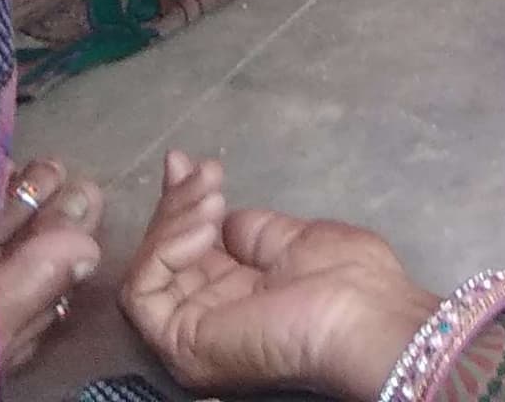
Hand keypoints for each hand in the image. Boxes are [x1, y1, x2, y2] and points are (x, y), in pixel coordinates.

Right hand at [119, 152, 440, 398]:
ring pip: (146, 270)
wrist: (362, 316)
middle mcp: (207, 315)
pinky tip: (203, 228)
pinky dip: (163, 250)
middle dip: (176, 203)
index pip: (187, 246)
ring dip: (171, 220)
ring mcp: (189, 334)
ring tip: (211, 199)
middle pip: (162, 255)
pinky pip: (142, 292)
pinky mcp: (178, 343)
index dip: (180, 203)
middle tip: (205, 173)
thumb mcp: (290, 239)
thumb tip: (210, 203)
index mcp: (235, 294)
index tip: (185, 162)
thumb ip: (246, 230)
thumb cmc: (346, 279)